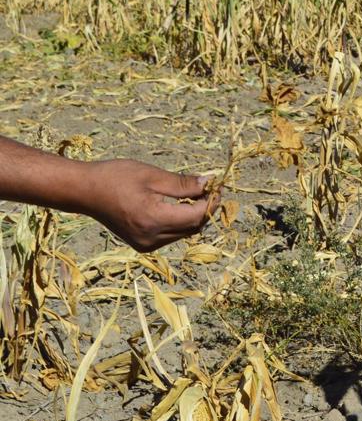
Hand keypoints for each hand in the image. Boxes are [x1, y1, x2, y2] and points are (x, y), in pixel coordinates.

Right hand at [84, 160, 218, 251]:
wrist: (84, 191)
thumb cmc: (116, 177)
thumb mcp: (152, 176)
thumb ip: (183, 184)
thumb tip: (209, 183)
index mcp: (154, 220)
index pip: (197, 216)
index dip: (212, 202)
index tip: (218, 186)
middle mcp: (151, 238)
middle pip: (193, 228)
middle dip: (206, 209)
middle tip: (211, 189)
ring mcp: (146, 244)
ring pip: (184, 233)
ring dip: (194, 216)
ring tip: (196, 195)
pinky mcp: (142, 245)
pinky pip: (171, 236)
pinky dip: (180, 222)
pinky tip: (179, 205)